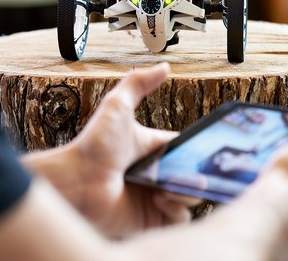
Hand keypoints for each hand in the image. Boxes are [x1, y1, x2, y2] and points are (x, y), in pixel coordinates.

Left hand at [24, 63, 199, 236]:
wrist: (76, 181)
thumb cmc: (92, 145)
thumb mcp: (117, 105)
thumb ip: (138, 82)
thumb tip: (166, 66)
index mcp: (154, 151)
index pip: (186, 150)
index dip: (199, 151)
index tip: (211, 150)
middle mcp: (157, 174)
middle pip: (193, 175)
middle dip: (197, 174)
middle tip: (188, 173)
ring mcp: (155, 198)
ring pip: (191, 198)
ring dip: (186, 192)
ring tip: (166, 187)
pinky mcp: (152, 219)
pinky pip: (180, 220)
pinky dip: (177, 210)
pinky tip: (160, 200)